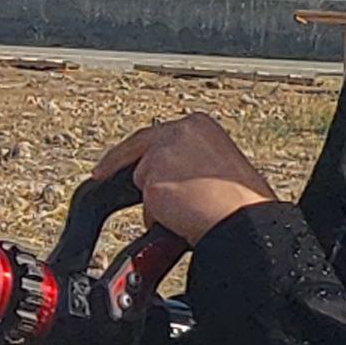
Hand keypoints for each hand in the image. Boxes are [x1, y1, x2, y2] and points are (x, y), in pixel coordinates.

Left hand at [89, 112, 276, 243]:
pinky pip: (147, 208)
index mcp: (199, 125)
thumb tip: (176, 175)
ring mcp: (163, 156)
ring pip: (142, 180)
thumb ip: (192, 160)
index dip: (134, 152)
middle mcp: (178, 133)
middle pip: (136, 150)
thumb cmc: (244, 202)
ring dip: (156, 200)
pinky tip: (183, 219)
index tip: (113, 160)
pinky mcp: (153, 182)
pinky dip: (159, 218)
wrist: (245, 219)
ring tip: (188, 211)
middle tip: (99, 175)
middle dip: (116, 165)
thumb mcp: (222, 165)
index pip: (154, 135)